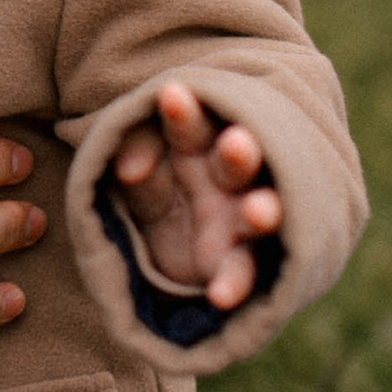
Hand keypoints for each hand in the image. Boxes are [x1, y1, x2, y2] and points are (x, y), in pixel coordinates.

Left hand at [110, 79, 282, 307]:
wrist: (155, 258)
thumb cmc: (153, 194)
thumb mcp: (135, 175)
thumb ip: (135, 161)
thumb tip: (128, 168)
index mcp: (199, 146)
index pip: (194, 124)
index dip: (183, 113)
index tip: (170, 96)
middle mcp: (228, 179)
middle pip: (239, 160)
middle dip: (240, 153)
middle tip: (237, 144)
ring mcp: (241, 221)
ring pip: (260, 211)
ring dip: (263, 210)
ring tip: (258, 212)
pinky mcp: (241, 263)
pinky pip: (244, 272)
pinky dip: (235, 283)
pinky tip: (221, 295)